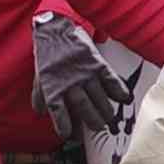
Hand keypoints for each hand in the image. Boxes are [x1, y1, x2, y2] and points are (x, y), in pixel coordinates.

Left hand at [32, 14, 127, 137]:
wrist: (56, 29)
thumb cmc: (48, 54)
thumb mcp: (39, 74)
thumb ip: (39, 95)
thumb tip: (41, 112)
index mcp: (52, 86)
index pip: (58, 112)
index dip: (64, 125)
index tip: (70, 135)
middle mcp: (69, 82)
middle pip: (83, 107)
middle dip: (92, 121)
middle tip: (99, 128)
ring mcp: (84, 72)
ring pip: (98, 97)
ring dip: (106, 110)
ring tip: (110, 118)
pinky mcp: (96, 62)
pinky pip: (110, 79)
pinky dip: (118, 90)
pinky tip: (124, 99)